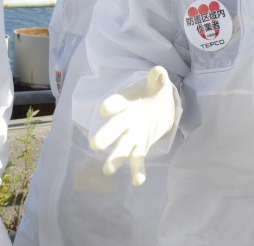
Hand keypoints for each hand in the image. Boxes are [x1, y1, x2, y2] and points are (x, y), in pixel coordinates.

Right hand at [90, 66, 176, 185]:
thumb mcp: (157, 83)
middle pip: (113, 129)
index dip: (111, 106)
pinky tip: (138, 182)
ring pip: (121, 148)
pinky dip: (137, 171)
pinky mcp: (141, 146)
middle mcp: (125, 120)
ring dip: (115, 158)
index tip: (104, 109)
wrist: (158, 104)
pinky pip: (138, 160)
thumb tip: (159, 71)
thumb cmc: (153, 92)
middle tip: (95, 145)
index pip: (116, 103)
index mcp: (126, 103)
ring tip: (108, 170)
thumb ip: (158, 77)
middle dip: (105, 136)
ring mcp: (132, 135)